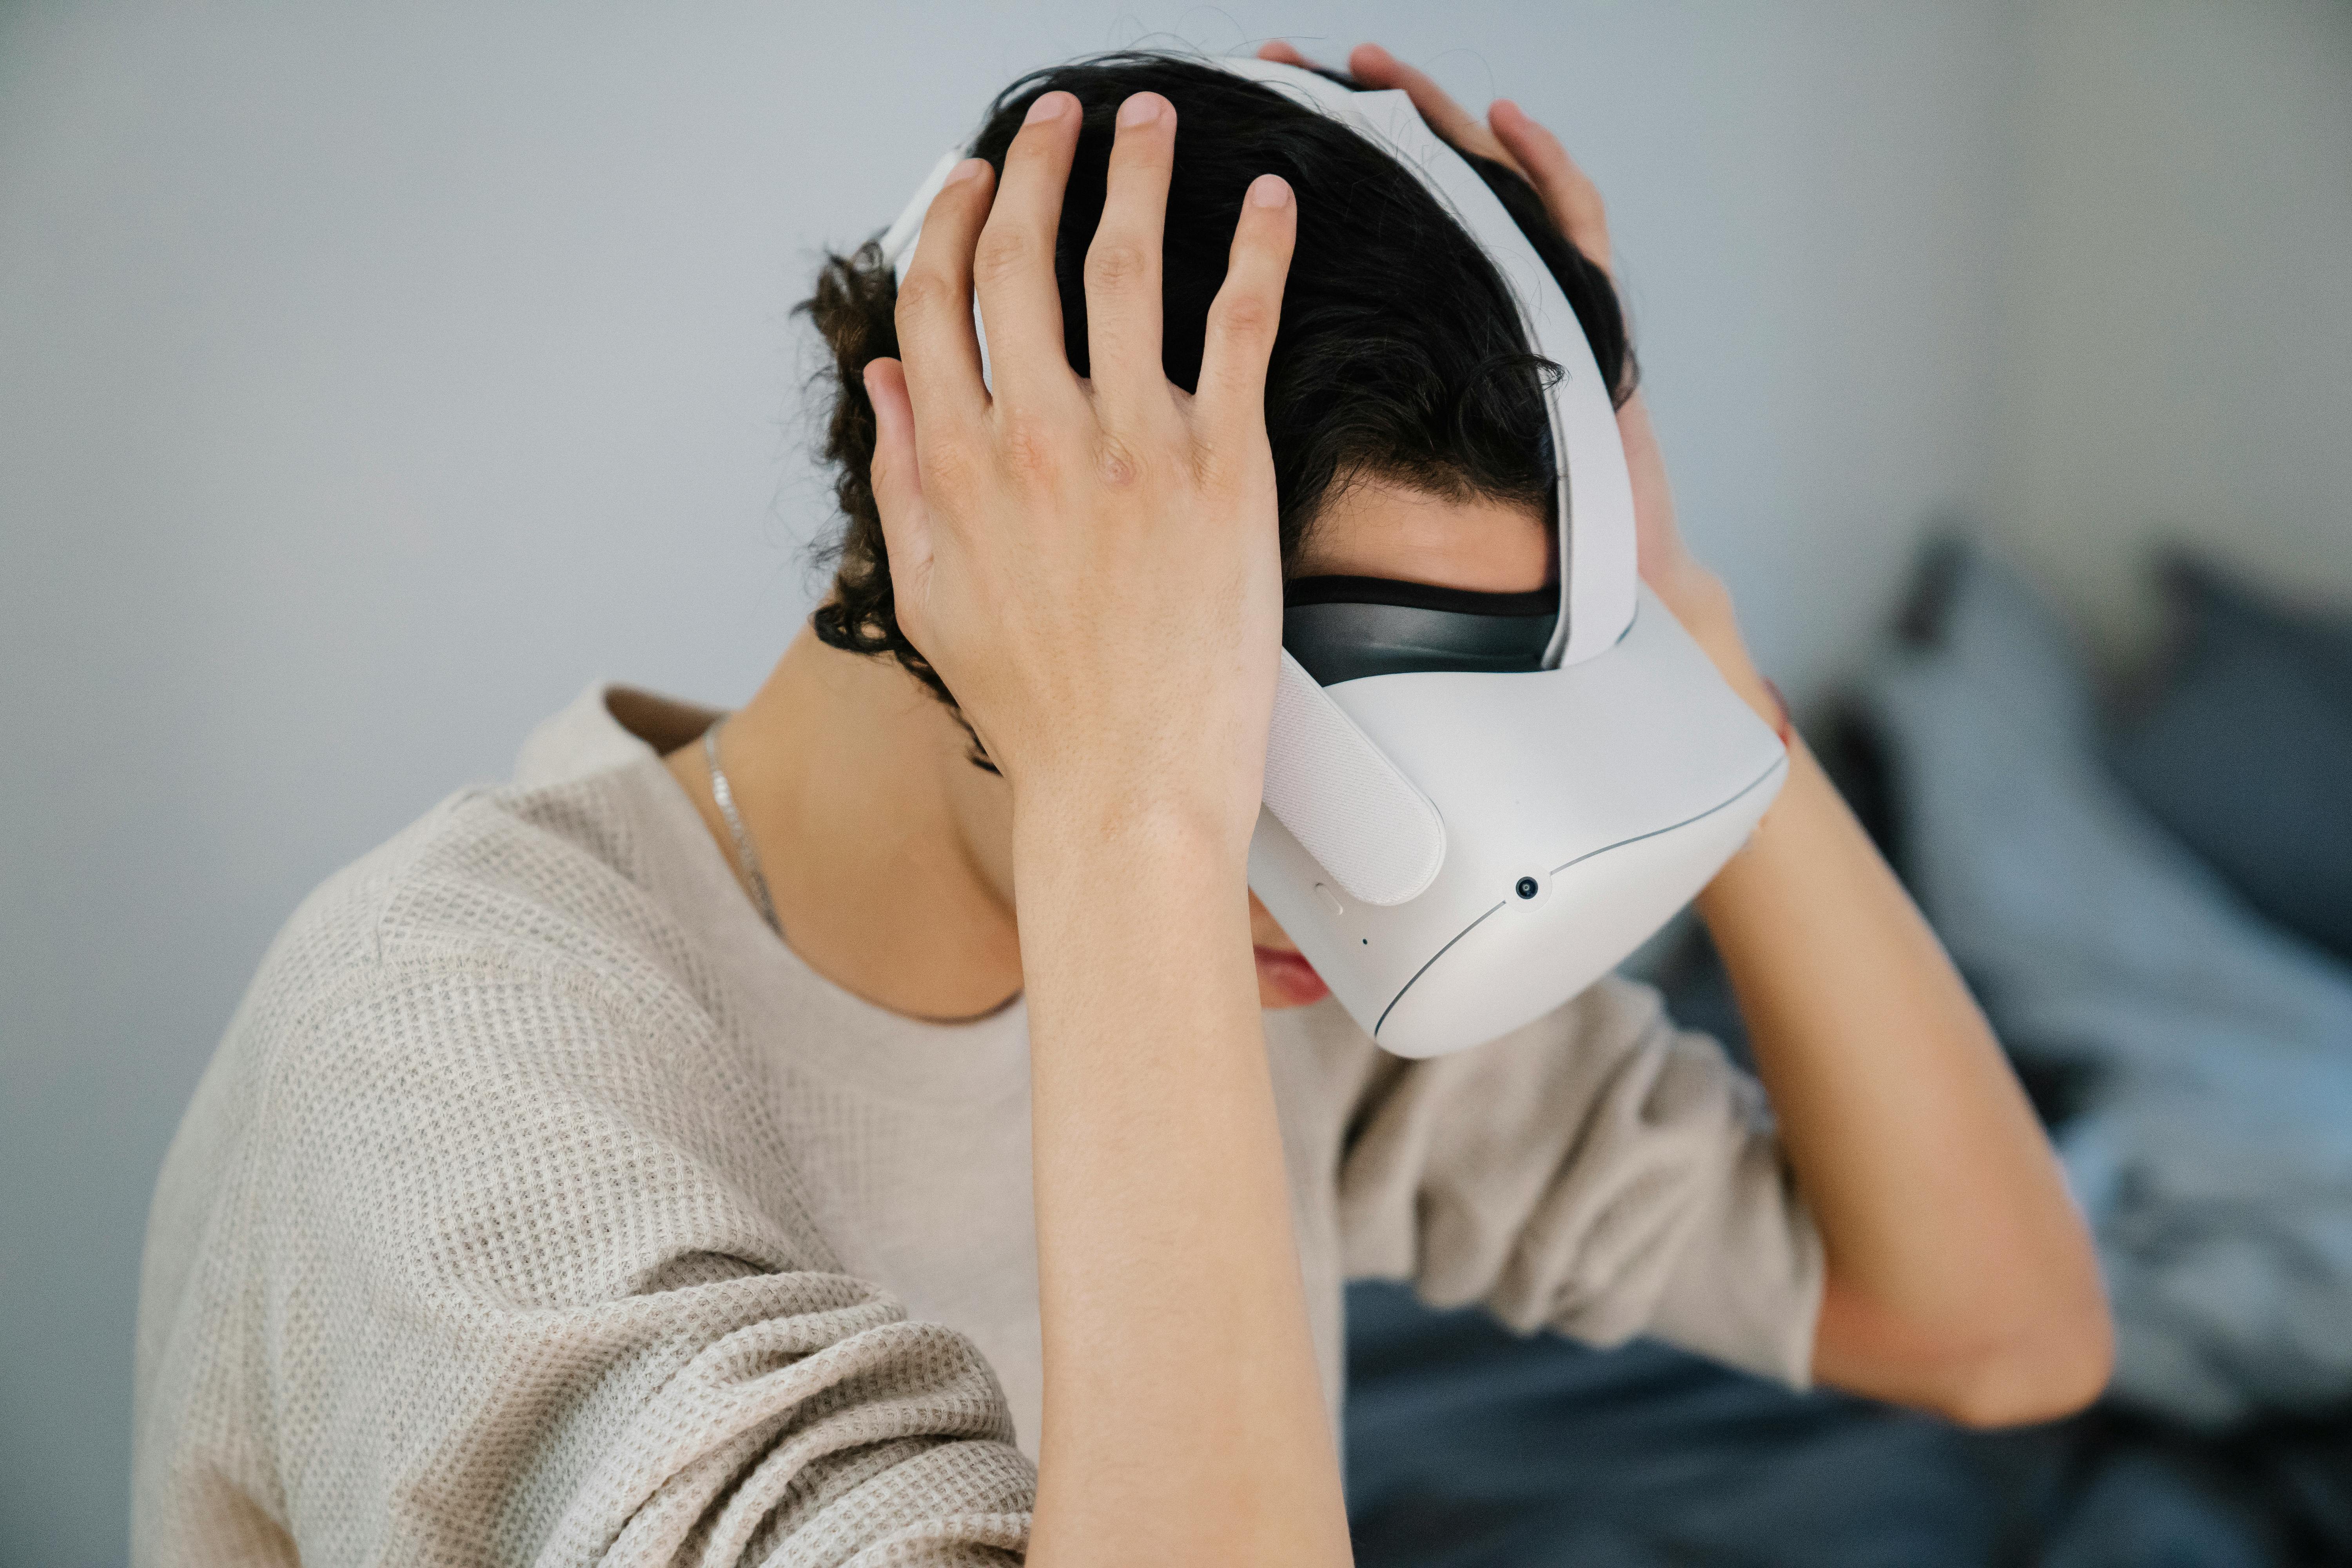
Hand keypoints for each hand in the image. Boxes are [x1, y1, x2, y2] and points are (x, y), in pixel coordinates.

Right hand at [863, 90, 1298, 848]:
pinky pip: (1241, 326)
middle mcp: (1037, 439)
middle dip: (1041, 166)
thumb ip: (902, 476)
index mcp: (958, 465)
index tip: (974, 177)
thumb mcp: (929, 597)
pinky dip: (1258, 251)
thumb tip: (888, 377)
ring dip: (1138, 173)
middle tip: (1063, 117)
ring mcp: (1132, 447)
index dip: (954, 221)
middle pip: (1027, 259)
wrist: (1126, 789)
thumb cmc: (1036, 710)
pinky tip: (1271, 198)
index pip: (939, 300)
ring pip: (1127, 266)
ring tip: (1150, 118)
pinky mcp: (1223, 469)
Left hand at [1259, 41, 1745, 659]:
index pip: (1323, 241)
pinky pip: (1572, 225)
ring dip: (1428, 120)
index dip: (1271, 188)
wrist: (1545, 598)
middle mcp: (1449, 314)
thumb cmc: (1438, 560)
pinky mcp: (1585, 317)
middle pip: (1390, 192)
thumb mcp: (1326, 497)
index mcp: (1386, 344)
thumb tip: (1150, 428)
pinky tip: (1507, 119)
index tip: (1217, 131)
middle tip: (1276, 65)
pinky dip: (1545, 168)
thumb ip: (1252, 452)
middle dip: (1334, 124)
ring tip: (1370, 64)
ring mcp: (1518, 306)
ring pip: (1473, 187)